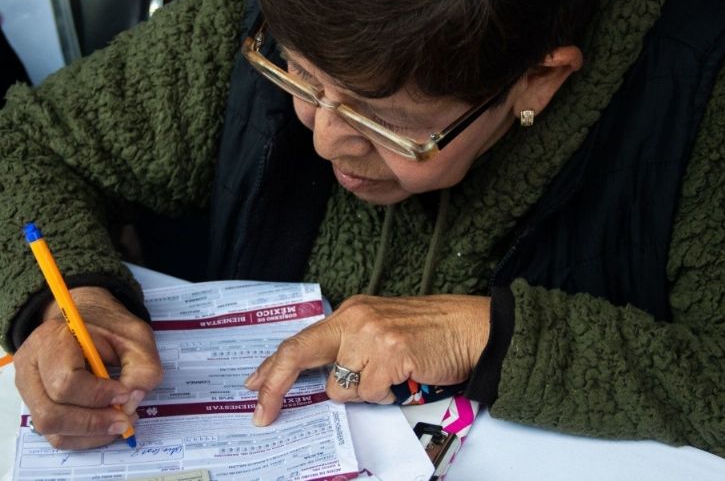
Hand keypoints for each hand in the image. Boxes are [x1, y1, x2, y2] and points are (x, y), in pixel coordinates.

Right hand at [13, 286, 161, 448]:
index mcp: (51, 339)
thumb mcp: (136, 337)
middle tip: (125, 419)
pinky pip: (56, 435)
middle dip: (93, 422)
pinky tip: (106, 425)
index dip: (98, 395)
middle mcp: (29, 366)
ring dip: (90, 434)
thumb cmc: (108, 327)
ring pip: (51, 430)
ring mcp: (28, 388)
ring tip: (119, 422)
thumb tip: (131, 404)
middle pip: (51, 413)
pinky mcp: (34, 405)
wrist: (84, 320)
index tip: (125, 394)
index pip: (65, 382)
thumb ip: (142, 368)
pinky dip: (84, 438)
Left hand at [244, 294, 489, 425]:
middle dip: (276, 386)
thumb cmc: (428, 333)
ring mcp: (371, 336)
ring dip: (360, 393)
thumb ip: (347, 346)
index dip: (272, 365)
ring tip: (389, 377)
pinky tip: (402, 379)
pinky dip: (384, 395)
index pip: (300, 340)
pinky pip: (369, 394)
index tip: (254, 386)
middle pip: (299, 353)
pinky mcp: (390, 356)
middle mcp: (355, 319)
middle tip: (262, 412)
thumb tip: (318, 379)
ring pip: (339, 387)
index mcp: (349, 313)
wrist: (470, 328)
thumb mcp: (378, 328)